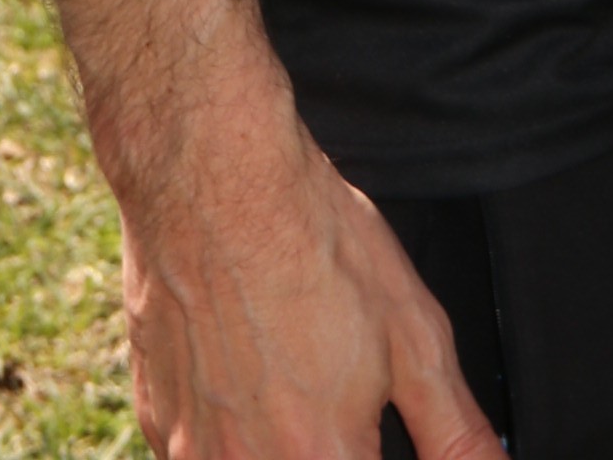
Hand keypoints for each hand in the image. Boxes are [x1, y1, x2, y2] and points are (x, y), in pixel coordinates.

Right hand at [120, 90, 503, 459]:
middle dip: (333, 446)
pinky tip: (252, 379)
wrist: (213, 181)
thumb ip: (455, 431)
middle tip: (342, 403)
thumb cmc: (312, 245)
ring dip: (282, 444)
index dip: (371, 454)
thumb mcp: (414, 335)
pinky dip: (232, 435)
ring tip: (294, 380)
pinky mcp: (156, 424)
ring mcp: (190, 452)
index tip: (376, 437)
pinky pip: (198, 455)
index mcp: (322, 458)